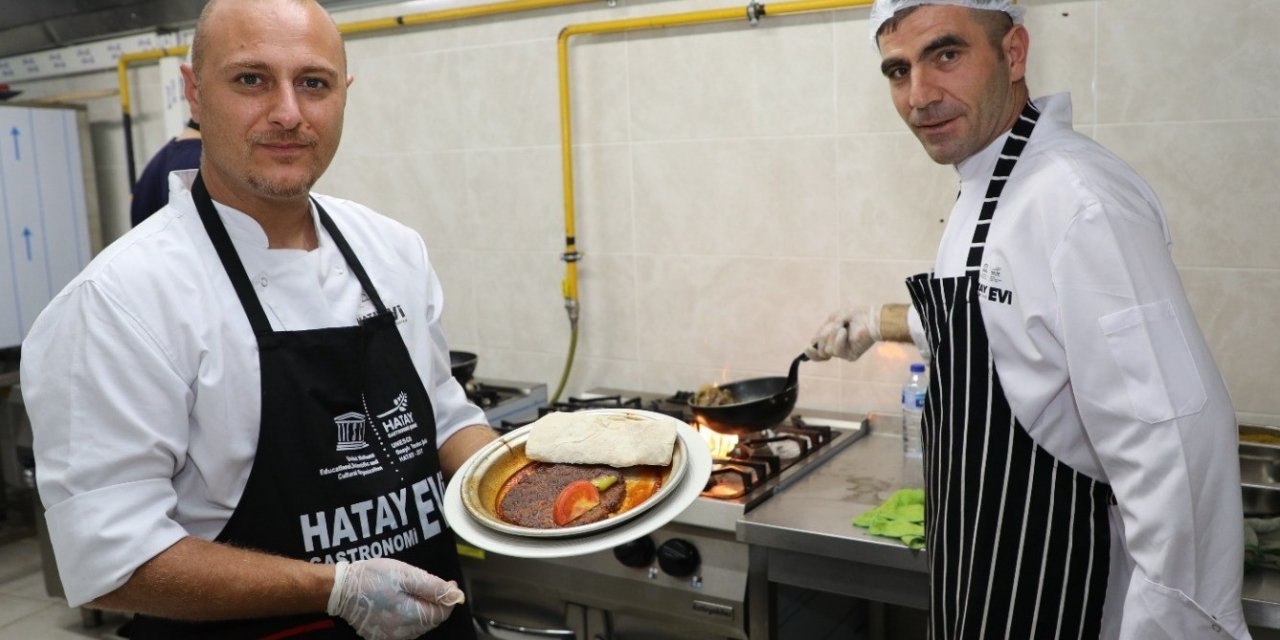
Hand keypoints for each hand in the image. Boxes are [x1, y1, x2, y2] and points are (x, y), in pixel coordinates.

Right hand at [327, 558, 465, 639]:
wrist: (339, 589)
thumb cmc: (371, 577)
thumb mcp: (405, 575)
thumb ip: (433, 587)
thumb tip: (456, 595)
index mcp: (410, 617)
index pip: (441, 614)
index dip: (448, 598)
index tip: (449, 583)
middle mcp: (401, 634)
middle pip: (430, 621)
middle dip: (434, 603)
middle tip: (428, 584)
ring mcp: (389, 637)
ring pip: (417, 627)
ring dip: (421, 610)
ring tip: (411, 591)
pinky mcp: (379, 637)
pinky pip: (403, 630)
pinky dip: (407, 617)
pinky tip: (398, 603)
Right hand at [805, 306, 880, 361]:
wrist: (870, 318)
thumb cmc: (854, 316)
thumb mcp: (833, 320)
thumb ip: (822, 331)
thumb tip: (812, 343)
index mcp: (832, 341)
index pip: (818, 354)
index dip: (811, 352)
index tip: (809, 347)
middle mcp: (837, 349)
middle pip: (820, 351)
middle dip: (823, 336)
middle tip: (834, 326)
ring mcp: (844, 353)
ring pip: (826, 350)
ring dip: (832, 335)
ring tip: (842, 326)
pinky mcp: (850, 355)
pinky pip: (837, 351)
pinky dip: (838, 339)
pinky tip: (844, 332)